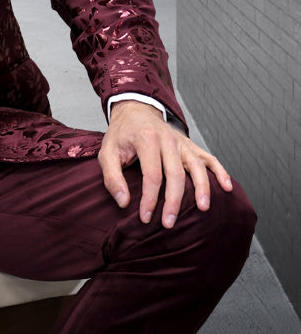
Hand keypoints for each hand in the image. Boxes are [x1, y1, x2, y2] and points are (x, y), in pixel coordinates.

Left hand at [98, 101, 232, 228]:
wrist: (135, 111)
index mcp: (146, 139)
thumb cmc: (122, 134)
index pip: (151, 175)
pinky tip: (227, 187)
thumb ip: (112, 177)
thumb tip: (124, 202)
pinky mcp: (190, 145)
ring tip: (203, 208)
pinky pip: (209, 157)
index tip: (146, 218)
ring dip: (202, 187)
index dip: (150, 199)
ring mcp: (182, 142)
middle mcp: (167, 139)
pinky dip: (220, 171)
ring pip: (196, 165)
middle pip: (175, 174)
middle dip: (173, 201)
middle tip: (169, 223)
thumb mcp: (107, 152)